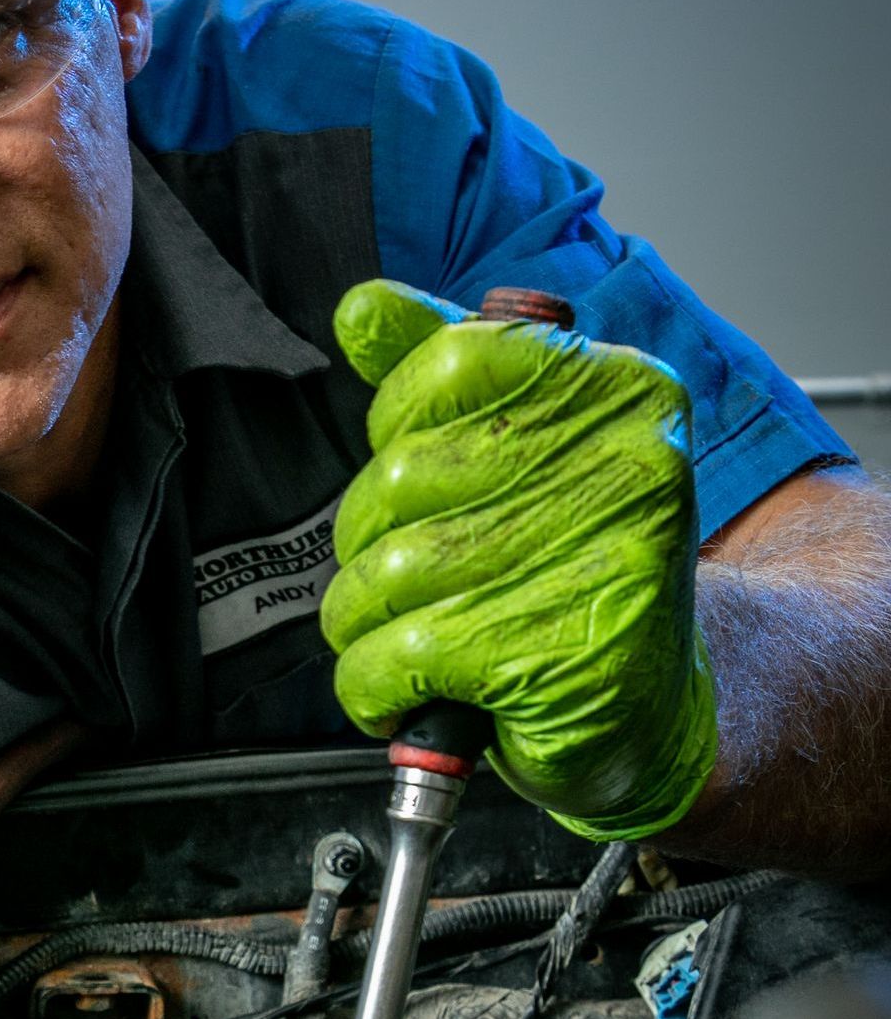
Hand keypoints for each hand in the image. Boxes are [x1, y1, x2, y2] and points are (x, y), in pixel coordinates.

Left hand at [319, 279, 718, 839]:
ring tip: (406, 633)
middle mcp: (627, 470)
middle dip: (371, 538)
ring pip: (390, 571)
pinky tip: (406, 690)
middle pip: (403, 474)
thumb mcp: (528, 450)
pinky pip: (398, 654)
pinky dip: (374, 684)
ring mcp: (602, 566)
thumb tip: (363, 309)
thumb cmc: (573, 569)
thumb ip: (449, 373)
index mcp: (621, 394)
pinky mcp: (561, 662)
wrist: (656, 709)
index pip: (454, 358)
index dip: (399, 418)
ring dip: (367, 620)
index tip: (412, 463)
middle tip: (406, 576)